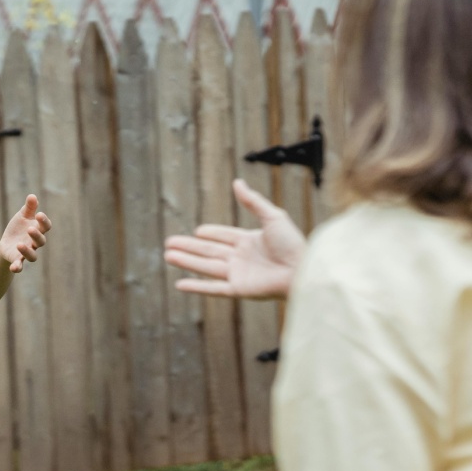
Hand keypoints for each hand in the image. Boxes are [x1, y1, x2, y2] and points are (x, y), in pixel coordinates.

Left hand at [0, 194, 50, 272]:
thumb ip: (28, 208)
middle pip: (41, 241)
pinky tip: (14, 267)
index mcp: (37, 230)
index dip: (44, 221)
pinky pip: (19, 265)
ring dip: (27, 251)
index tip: (39, 214)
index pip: (45, 227)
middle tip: (30, 229)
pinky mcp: (17, 259)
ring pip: (33, 256)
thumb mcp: (22, 216)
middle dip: (36, 235)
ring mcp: (27, 252)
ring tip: (19, 244)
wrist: (8, 242)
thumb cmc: (19, 227)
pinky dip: (17, 267)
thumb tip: (32, 196)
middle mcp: (34, 243)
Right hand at [164, 179, 305, 299]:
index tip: (197, 231)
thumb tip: (237, 182)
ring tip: (168, 255)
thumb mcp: (272, 216)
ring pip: (206, 267)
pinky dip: (196, 287)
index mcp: (250, 241)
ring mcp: (238, 274)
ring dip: (187, 261)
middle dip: (189, 246)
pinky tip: (180, 284)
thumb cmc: (293, 243)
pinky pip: (213, 288)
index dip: (210, 233)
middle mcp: (241, 258)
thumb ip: (253, 201)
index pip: (224, 236)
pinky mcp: (238, 289)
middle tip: (169, 243)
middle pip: (209, 251)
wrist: (303, 269)